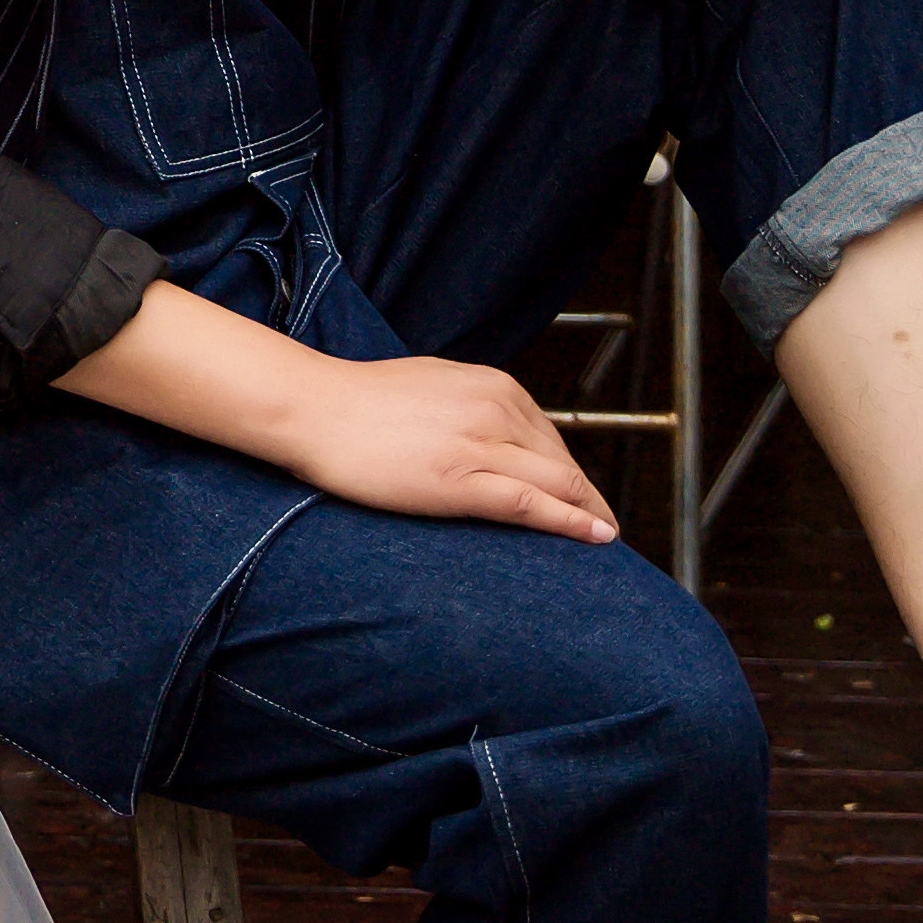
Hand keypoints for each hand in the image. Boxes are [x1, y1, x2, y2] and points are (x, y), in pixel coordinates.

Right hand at [285, 351, 616, 541]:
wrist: (316, 409)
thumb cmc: (362, 401)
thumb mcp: (435, 386)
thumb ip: (474, 405)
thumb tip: (498, 432)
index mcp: (493, 385)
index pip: (551, 437)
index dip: (573, 474)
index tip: (586, 497)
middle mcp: (497, 409)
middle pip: (563, 462)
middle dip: (589, 497)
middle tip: (603, 525)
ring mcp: (481, 444)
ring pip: (558, 484)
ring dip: (589, 512)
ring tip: (605, 537)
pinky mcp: (462, 481)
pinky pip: (531, 505)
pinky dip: (571, 522)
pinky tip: (594, 536)